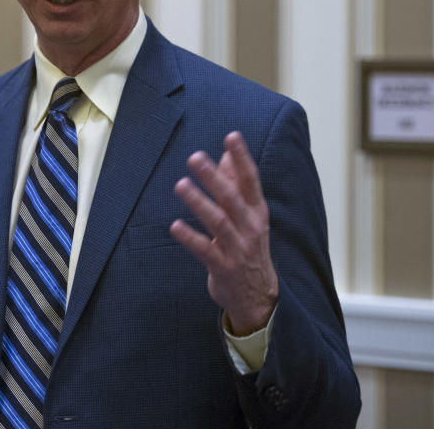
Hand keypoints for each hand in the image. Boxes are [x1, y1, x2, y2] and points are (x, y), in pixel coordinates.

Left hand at [170, 132, 277, 335]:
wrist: (258, 297)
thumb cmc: (249, 248)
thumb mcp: (250, 217)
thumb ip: (238, 187)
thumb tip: (227, 155)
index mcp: (257, 212)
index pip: (251, 180)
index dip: (241, 158)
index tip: (231, 136)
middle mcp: (250, 228)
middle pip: (232, 197)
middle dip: (214, 176)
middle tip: (195, 157)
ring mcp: (237, 249)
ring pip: (218, 221)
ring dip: (198, 202)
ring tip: (180, 184)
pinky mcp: (222, 267)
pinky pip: (204, 250)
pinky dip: (190, 237)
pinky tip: (175, 225)